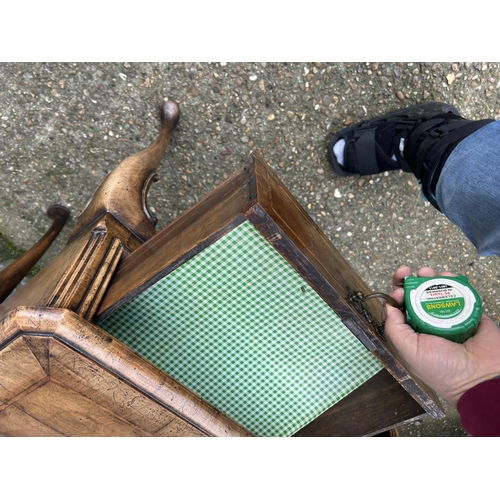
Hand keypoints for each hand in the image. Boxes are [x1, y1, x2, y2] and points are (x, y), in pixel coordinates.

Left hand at [384, 265, 499, 405]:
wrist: (481, 376)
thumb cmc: (444, 370)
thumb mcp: (409, 350)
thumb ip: (395, 328)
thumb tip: (387, 306)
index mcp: (414, 333)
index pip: (401, 309)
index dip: (397, 295)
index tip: (398, 290)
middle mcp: (431, 323)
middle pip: (418, 295)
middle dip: (412, 281)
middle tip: (409, 272)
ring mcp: (451, 316)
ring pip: (438, 290)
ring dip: (431, 278)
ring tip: (428, 272)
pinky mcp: (471, 311)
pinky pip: (461, 292)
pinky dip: (454, 281)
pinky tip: (449, 276)